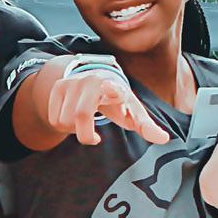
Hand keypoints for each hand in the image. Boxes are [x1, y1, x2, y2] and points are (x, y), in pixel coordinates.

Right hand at [48, 63, 169, 145]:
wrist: (96, 78)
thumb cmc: (117, 99)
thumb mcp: (133, 111)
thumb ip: (147, 127)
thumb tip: (164, 139)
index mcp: (113, 86)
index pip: (113, 88)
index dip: (113, 90)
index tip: (116, 91)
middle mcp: (90, 81)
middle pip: (80, 117)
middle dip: (85, 134)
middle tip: (95, 137)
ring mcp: (71, 83)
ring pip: (63, 120)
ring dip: (73, 129)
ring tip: (85, 123)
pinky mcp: (58, 87)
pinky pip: (53, 118)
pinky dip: (62, 124)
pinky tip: (73, 119)